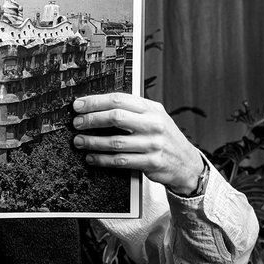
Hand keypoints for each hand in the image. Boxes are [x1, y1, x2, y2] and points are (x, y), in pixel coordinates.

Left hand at [71, 93, 201, 194]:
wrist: (187, 163)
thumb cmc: (165, 137)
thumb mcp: (155, 117)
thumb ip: (132, 110)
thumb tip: (98, 105)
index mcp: (152, 108)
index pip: (119, 100)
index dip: (95, 102)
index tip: (78, 105)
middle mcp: (153, 124)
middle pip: (115, 117)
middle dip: (91, 119)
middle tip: (76, 123)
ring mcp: (153, 144)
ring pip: (115, 141)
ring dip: (92, 142)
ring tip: (78, 141)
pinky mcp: (151, 162)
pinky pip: (120, 160)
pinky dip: (102, 159)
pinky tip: (91, 157)